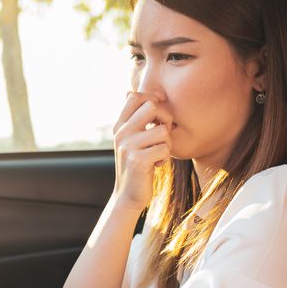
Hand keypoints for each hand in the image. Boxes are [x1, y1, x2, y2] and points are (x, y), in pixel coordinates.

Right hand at [112, 92, 171, 210]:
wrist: (128, 196)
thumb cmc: (136, 165)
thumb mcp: (130, 140)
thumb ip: (132, 118)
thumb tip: (128, 91)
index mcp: (119, 126)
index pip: (134, 96)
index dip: (152, 101)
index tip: (156, 117)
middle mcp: (121, 133)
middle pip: (152, 107)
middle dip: (165, 119)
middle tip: (163, 134)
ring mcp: (128, 147)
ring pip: (162, 131)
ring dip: (167, 144)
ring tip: (158, 154)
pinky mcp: (137, 161)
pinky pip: (164, 149)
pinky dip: (165, 158)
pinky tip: (157, 165)